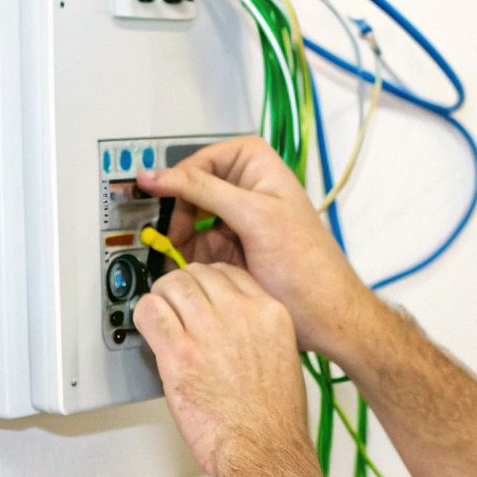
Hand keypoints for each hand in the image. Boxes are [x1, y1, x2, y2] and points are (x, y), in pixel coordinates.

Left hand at [133, 262, 308, 476]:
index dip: (208, 281)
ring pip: (171, 285)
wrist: (264, 450)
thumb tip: (234, 327)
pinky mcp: (179, 355)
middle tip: (176, 305)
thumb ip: (258, 332)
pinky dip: (144, 316)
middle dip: (183, 287)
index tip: (200, 293)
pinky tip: (149, 328)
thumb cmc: (275, 419)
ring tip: (161, 315)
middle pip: (198, 273)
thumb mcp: (283, 357)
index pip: (229, 272)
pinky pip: (150, 313)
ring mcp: (207, 332)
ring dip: (162, 298)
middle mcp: (239, 315)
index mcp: (269, 313)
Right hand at [135, 136, 379, 358]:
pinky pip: (194, 249)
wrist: (324, 316)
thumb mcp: (253, 216)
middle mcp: (244, 190)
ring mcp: (235, 222)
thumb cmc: (307, 265)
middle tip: (171, 238)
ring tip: (179, 260)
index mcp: (256, 165)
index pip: (200, 160)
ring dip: (179, 242)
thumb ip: (202, 190)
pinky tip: (190, 274)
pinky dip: (186, 261)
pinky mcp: (229, 251)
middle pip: (188, 193)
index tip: (153, 199)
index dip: (178, 181)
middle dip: (178, 217)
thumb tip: (156, 175)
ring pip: (187, 223)